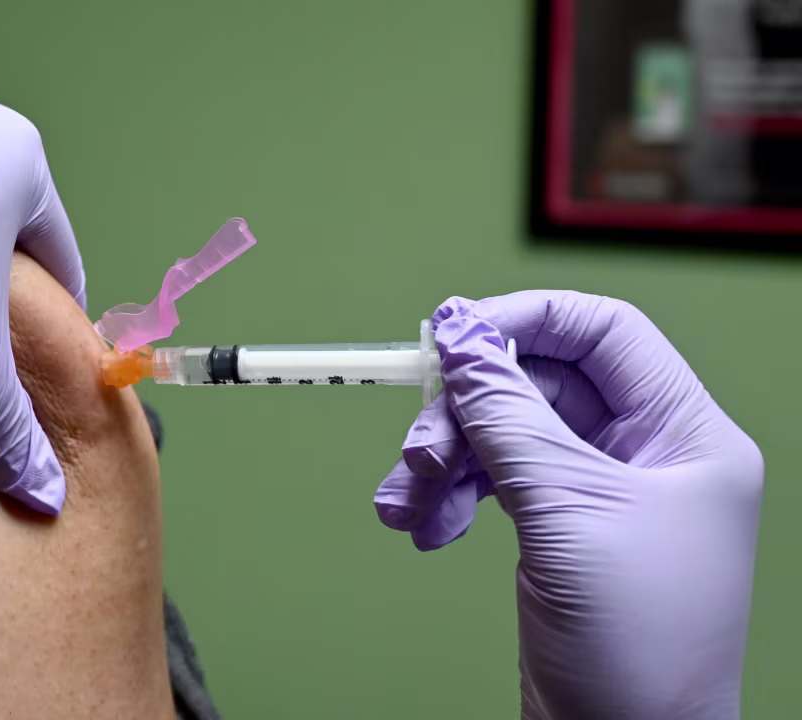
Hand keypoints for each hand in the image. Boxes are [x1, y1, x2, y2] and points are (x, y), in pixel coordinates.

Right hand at [375, 291, 761, 717]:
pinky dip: (450, 498)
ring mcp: (601, 493)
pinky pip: (495, 482)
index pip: (604, 331)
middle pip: (537, 385)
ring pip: (505, 434)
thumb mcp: (565, 512)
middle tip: (416, 451)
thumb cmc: (635, 645)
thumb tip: (460, 336)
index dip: (524, 320)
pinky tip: (423, 527)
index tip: (451, 334)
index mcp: (684, 434)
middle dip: (464, 413)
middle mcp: (647, 454)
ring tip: (403, 502)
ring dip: (444, 462)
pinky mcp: (562, 529)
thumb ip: (507, 416)